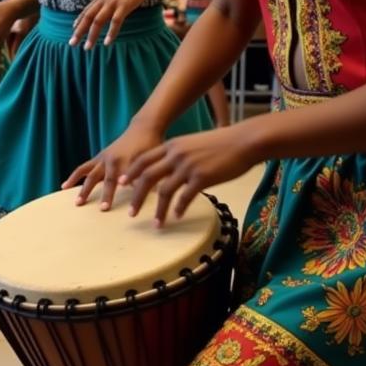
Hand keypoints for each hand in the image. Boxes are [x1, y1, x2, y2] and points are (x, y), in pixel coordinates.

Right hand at [63, 119, 164, 209]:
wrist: (143, 129)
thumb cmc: (152, 146)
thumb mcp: (152, 160)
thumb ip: (146, 175)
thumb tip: (147, 193)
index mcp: (127, 160)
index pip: (129, 181)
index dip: (130, 194)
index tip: (128, 209)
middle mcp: (113, 160)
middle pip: (107, 179)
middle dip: (105, 194)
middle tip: (103, 209)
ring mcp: (103, 158)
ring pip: (91, 174)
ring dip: (84, 189)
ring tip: (77, 202)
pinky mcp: (98, 158)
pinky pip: (83, 168)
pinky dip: (74, 176)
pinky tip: (64, 186)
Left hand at [70, 0, 152, 49]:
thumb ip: (105, 4)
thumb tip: (101, 14)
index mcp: (100, 0)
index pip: (85, 12)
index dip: (78, 22)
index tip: (72, 33)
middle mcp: (103, 2)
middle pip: (87, 18)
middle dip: (79, 32)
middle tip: (72, 44)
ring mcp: (113, 4)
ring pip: (98, 21)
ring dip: (92, 35)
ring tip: (87, 48)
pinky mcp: (124, 6)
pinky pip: (115, 21)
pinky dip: (111, 32)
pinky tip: (107, 43)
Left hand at [121, 127, 259, 225]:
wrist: (244, 141)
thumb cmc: (221, 143)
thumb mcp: (193, 144)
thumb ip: (178, 154)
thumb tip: (169, 170)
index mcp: (171, 146)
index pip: (143, 160)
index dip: (130, 172)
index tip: (121, 184)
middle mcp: (175, 155)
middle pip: (147, 176)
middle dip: (137, 196)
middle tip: (132, 213)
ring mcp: (187, 166)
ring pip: (164, 191)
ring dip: (159, 210)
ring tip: (156, 224)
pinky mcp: (202, 177)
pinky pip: (185, 197)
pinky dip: (178, 209)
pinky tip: (177, 217)